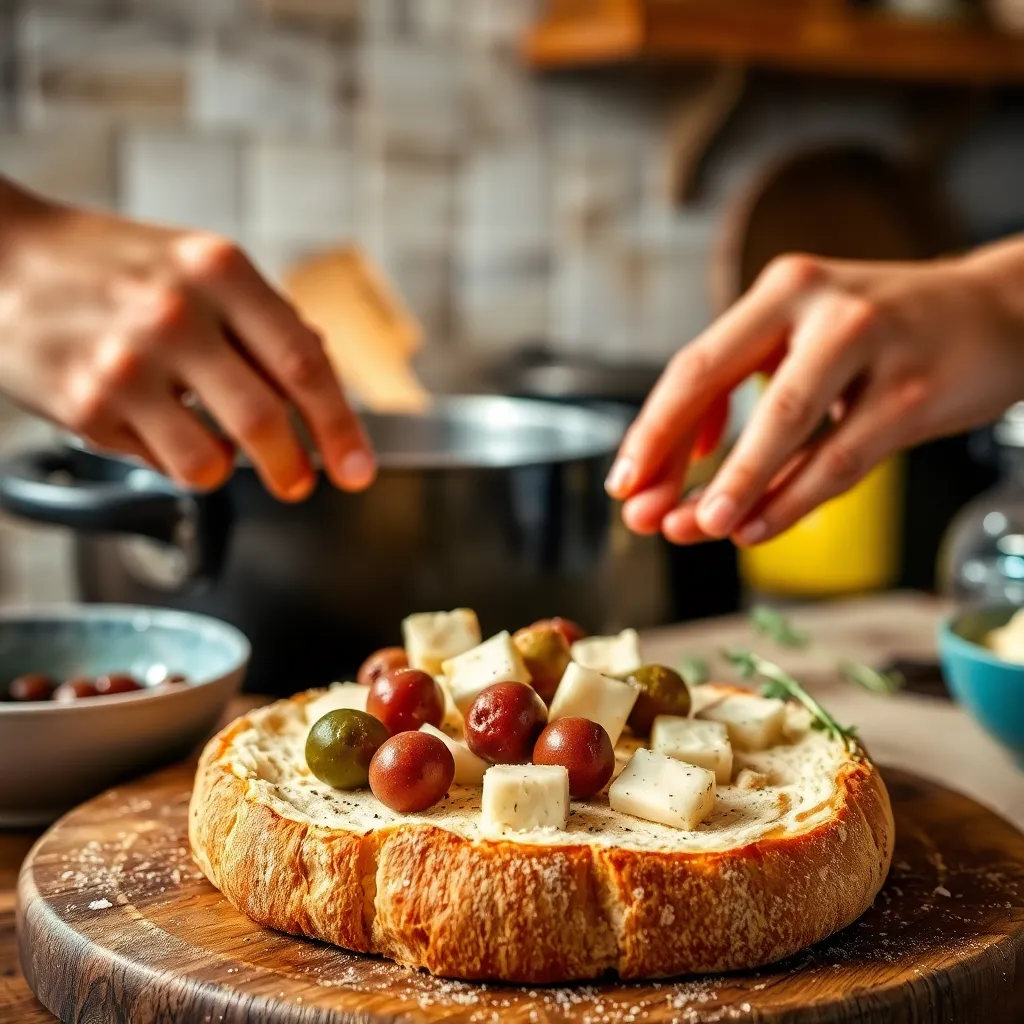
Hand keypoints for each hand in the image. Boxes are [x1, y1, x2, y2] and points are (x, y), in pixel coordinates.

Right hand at [0, 183, 374, 499]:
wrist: (2, 257)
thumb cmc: (115, 267)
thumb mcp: (199, 265)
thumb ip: (267, 320)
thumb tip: (324, 378)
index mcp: (220, 270)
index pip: (304, 363)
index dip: (341, 426)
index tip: (359, 468)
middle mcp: (176, 313)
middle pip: (266, 420)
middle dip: (296, 469)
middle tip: (301, 482)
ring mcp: (127, 362)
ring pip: (212, 462)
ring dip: (228, 470)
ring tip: (212, 446)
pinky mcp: (86, 405)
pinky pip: (161, 463)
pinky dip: (174, 459)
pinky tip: (156, 426)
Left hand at [606, 241, 1023, 545]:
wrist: (998, 313)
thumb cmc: (885, 337)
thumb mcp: (807, 343)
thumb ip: (746, 399)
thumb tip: (681, 472)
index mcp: (780, 291)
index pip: (695, 365)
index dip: (652, 429)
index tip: (624, 483)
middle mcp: (818, 305)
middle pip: (719, 381)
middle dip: (671, 454)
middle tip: (643, 514)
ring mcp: (871, 344)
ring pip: (785, 424)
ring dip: (735, 484)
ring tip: (698, 529)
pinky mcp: (915, 391)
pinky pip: (841, 458)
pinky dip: (792, 499)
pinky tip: (756, 528)